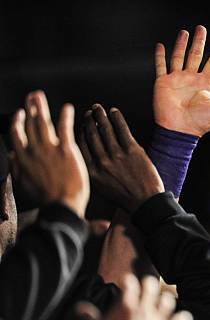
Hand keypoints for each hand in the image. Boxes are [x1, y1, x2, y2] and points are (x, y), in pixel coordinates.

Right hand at [10, 91, 88, 217]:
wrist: (62, 205)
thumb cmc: (45, 199)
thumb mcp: (23, 184)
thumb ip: (16, 169)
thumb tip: (12, 158)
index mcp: (22, 159)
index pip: (17, 135)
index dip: (18, 122)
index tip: (20, 113)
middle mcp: (34, 151)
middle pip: (30, 124)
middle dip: (31, 108)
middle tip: (32, 96)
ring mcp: (50, 149)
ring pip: (43, 123)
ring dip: (41, 107)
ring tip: (41, 96)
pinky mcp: (67, 151)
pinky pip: (65, 129)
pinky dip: (65, 117)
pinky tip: (68, 108)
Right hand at [77, 274, 192, 319]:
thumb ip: (87, 317)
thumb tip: (79, 308)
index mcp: (127, 304)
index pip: (129, 282)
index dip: (128, 280)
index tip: (126, 282)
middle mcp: (145, 307)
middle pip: (151, 285)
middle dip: (150, 284)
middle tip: (147, 288)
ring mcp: (159, 318)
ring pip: (168, 300)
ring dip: (166, 302)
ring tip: (163, 305)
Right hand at [78, 104, 164, 212]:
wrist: (145, 202)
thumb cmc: (124, 196)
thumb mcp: (101, 187)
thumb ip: (92, 171)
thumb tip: (87, 154)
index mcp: (91, 172)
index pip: (81, 145)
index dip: (81, 131)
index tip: (82, 124)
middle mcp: (102, 162)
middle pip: (92, 135)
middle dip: (89, 120)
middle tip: (89, 112)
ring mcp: (117, 156)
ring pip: (105, 130)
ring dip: (101, 116)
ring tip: (98, 108)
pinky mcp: (132, 151)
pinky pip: (122, 130)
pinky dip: (117, 118)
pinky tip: (114, 112)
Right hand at [154, 25, 209, 135]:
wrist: (179, 131)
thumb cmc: (200, 123)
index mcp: (204, 84)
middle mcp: (191, 80)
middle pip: (196, 55)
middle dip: (199, 42)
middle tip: (202, 29)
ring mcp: (177, 80)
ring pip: (179, 57)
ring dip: (181, 44)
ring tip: (185, 32)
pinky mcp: (163, 83)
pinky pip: (161, 66)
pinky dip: (160, 56)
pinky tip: (161, 46)